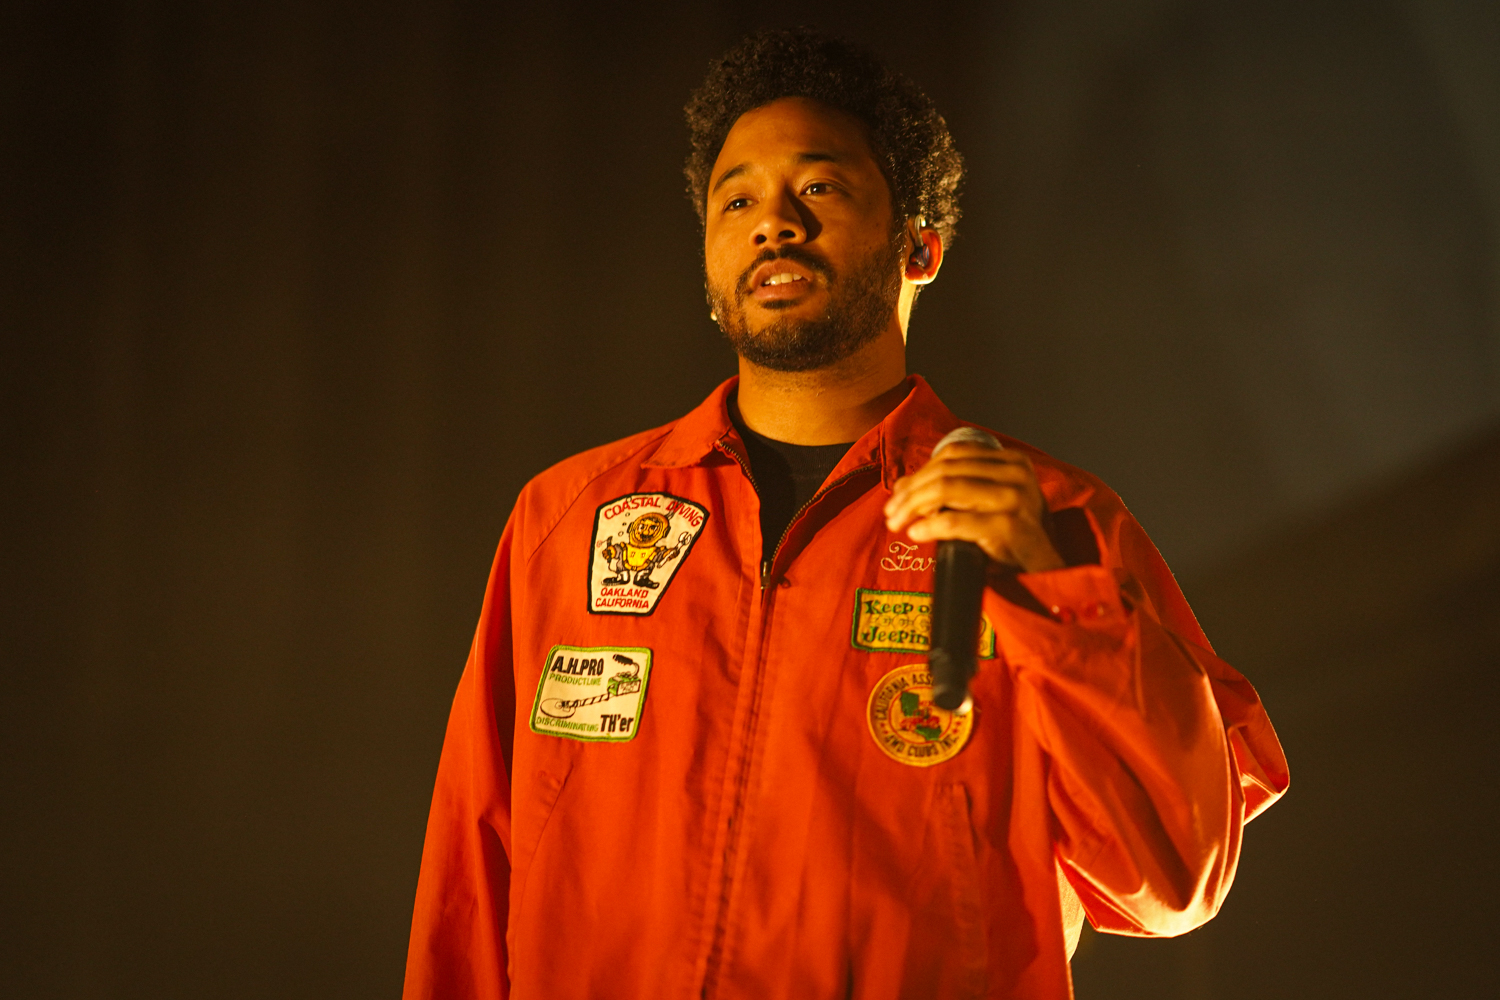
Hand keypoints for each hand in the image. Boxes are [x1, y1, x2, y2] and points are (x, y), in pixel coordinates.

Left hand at [883, 441, 1065, 572]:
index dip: (920, 471)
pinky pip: (955, 520)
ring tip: (898, 523)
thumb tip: (903, 485)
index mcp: (1012, 461)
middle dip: (911, 492)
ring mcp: (1014, 498)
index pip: (953, 454)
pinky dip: (929, 525)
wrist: (1046, 567)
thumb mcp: (989, 501)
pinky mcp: (1008, 526)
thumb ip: (954, 488)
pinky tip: (916, 533)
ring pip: (946, 489)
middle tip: (891, 512)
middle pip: (946, 471)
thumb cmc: (1014, 535)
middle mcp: (1016, 474)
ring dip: (914, 506)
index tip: (898, 493)